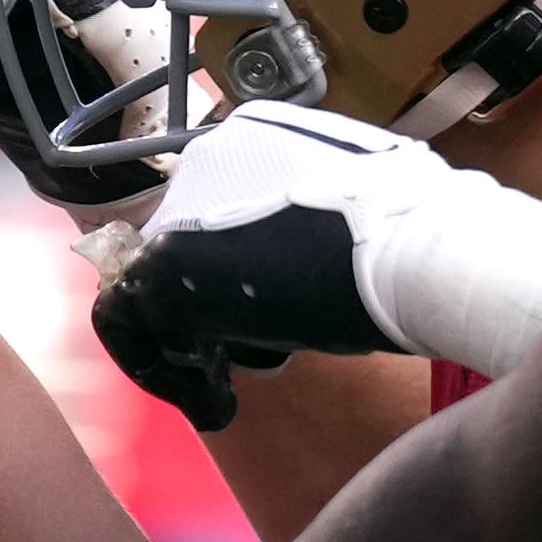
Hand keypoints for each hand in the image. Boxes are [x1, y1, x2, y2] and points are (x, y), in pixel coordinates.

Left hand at [87, 99, 541, 427]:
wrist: (415, 244)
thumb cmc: (416, 227)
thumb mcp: (363, 203)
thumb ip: (318, 216)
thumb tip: (311, 251)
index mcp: (252, 135)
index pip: (217, 209)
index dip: (239, 270)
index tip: (268, 310)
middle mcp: (203, 162)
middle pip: (187, 251)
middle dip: (219, 308)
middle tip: (264, 348)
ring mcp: (178, 215)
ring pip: (157, 288)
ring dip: (198, 342)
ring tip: (240, 380)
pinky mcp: (163, 271)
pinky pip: (126, 325)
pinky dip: (160, 370)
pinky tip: (214, 406)